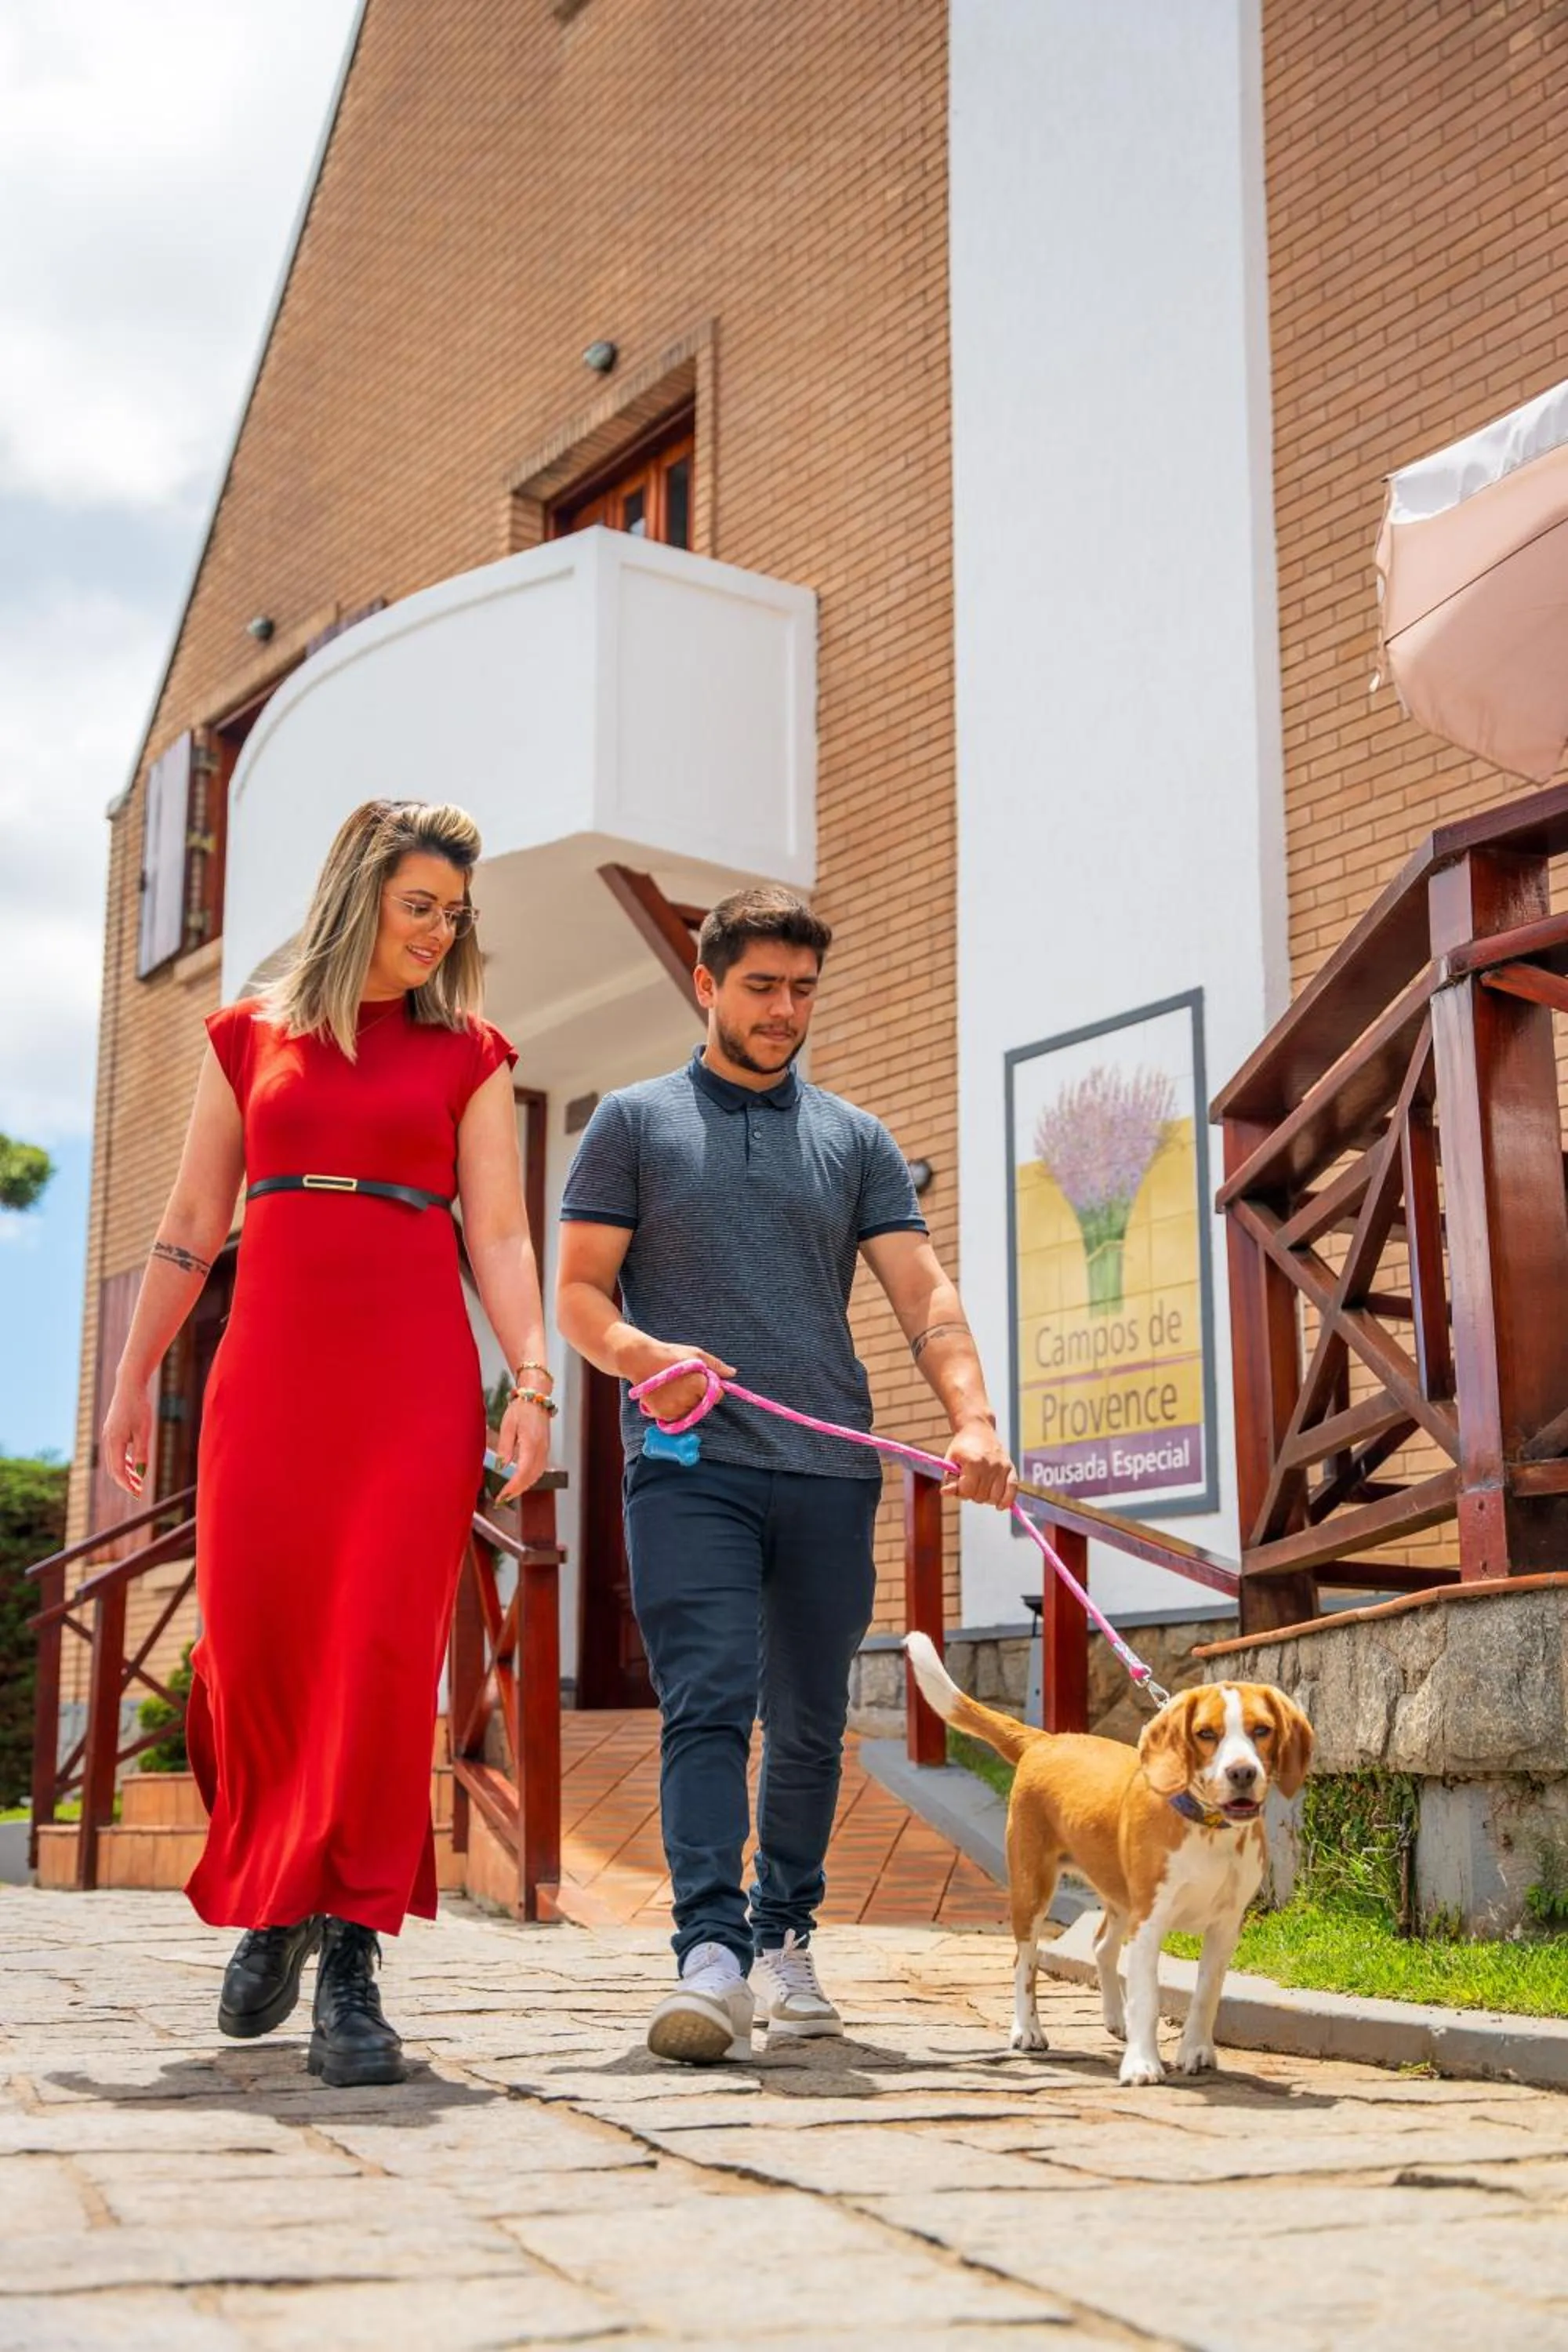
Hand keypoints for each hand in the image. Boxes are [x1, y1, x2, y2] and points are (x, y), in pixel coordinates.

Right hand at [101, 1380, 151, 1499]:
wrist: (129, 1386)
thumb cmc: (139, 1407)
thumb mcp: (143, 1431)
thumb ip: (142, 1453)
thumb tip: (141, 1474)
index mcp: (114, 1442)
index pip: (118, 1471)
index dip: (127, 1485)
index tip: (137, 1494)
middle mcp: (108, 1440)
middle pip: (114, 1469)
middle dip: (125, 1482)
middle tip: (138, 1492)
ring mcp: (108, 1435)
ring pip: (114, 1461)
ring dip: (125, 1473)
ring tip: (138, 1482)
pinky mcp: (111, 1431)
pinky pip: (115, 1452)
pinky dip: (123, 1461)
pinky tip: (134, 1465)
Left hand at [496, 1395, 551, 1501]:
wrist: (535, 1397)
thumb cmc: (521, 1409)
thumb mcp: (507, 1425)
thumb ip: (505, 1446)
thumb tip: (502, 1466)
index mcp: (531, 1443)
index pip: (523, 1472)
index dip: (512, 1486)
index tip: (502, 1496)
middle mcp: (541, 1449)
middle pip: (531, 1477)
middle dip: (517, 1490)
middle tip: (503, 1499)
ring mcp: (545, 1449)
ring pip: (537, 1475)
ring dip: (524, 1486)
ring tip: (510, 1493)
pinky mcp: (545, 1449)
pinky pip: (539, 1469)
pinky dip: (530, 1478)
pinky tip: (521, 1481)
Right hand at [633, 1342, 735, 1427]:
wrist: (642, 1360)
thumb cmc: (671, 1355)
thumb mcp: (696, 1354)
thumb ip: (716, 1366)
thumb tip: (733, 1373)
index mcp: (700, 1385)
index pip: (717, 1396)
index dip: (711, 1387)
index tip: (700, 1379)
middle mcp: (689, 1400)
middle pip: (703, 1404)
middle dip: (698, 1395)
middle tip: (684, 1381)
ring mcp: (675, 1409)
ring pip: (689, 1411)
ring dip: (685, 1403)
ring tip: (673, 1387)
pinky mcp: (663, 1415)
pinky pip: (676, 1416)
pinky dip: (673, 1409)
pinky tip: (666, 1395)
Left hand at [942, 1416, 1016, 1510]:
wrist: (977, 1428)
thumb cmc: (961, 1446)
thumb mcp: (950, 1460)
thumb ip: (949, 1480)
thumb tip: (945, 1493)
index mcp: (974, 1462)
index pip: (968, 1491)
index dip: (961, 1492)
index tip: (958, 1484)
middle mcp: (990, 1465)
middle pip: (981, 1496)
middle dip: (972, 1494)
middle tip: (969, 1484)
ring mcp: (1002, 1466)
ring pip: (995, 1497)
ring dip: (986, 1498)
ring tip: (980, 1488)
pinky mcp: (1010, 1467)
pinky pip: (1012, 1490)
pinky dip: (1007, 1500)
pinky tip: (1000, 1506)